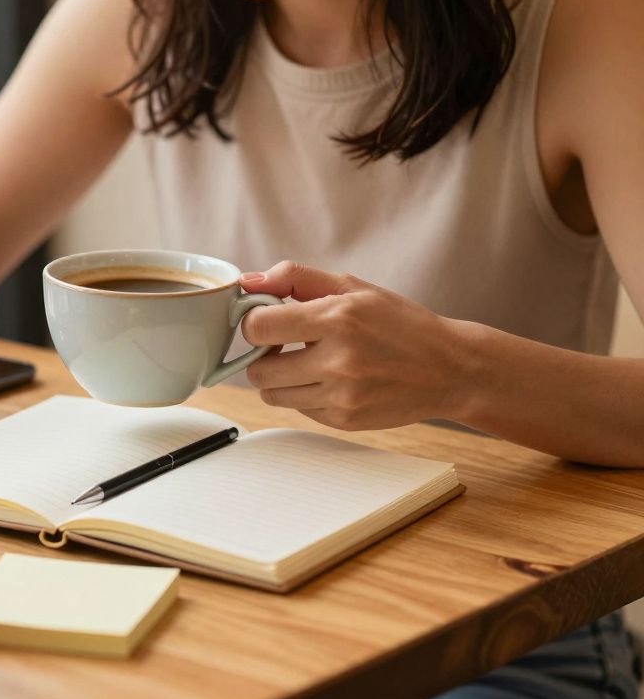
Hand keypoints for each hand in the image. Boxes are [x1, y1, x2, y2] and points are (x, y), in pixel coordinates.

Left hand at [238, 261, 474, 430]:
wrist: (451, 368)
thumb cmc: (399, 322)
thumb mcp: (353, 287)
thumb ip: (296, 278)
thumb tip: (249, 281)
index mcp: (338, 319)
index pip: (258, 328)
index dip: (254, 323)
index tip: (267, 320)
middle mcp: (338, 361)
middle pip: (257, 370)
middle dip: (263, 356)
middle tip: (285, 345)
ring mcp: (342, 396)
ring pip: (271, 395)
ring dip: (279, 379)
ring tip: (306, 362)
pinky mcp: (345, 420)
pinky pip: (298, 409)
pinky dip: (304, 395)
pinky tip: (330, 380)